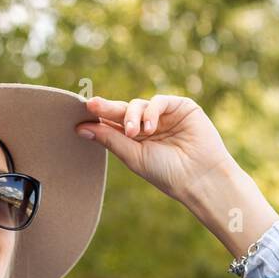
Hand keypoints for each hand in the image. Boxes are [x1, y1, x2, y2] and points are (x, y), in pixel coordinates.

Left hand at [76, 93, 235, 203]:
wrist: (199, 176)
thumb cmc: (166, 172)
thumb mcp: (133, 156)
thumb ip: (110, 139)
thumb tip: (81, 128)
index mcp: (135, 139)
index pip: (112, 124)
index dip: (98, 119)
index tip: (79, 118)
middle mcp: (148, 124)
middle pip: (122, 110)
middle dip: (107, 108)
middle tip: (91, 105)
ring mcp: (164, 115)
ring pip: (138, 104)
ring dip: (132, 116)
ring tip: (133, 133)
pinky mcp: (180, 106)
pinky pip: (158, 101)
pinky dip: (150, 112)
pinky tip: (149, 128)